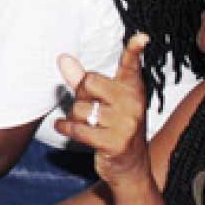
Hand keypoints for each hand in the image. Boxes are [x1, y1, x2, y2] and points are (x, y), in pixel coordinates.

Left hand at [55, 33, 151, 186]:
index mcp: (131, 88)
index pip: (131, 65)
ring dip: (75, 117)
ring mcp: (126, 124)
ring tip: (86, 124)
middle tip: (89, 107)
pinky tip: (64, 128)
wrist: (129, 167)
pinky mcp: (115, 143)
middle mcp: (132, 103)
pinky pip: (78, 129)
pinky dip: (66, 128)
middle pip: (89, 82)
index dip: (134, 49)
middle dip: (80, 95)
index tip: (141, 37)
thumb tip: (63, 58)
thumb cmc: (112, 126)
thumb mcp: (101, 101)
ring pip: (81, 108)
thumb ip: (82, 79)